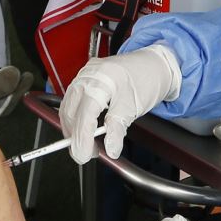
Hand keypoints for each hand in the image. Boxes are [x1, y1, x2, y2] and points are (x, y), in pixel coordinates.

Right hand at [60, 44, 181, 162]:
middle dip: (76, 137)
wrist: (152, 65)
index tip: (83, 155)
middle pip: (71, 113)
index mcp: (101, 80)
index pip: (84, 115)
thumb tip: (110, 148)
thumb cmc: (145, 79)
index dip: (81, 139)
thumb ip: (118, 129)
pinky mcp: (84, 79)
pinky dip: (76, 118)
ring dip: (74, 129)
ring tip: (88, 144)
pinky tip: (84, 128)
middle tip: (88, 153)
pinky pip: (71, 101)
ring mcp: (83, 75)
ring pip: (68, 108)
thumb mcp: (133, 107)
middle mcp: (88, 75)